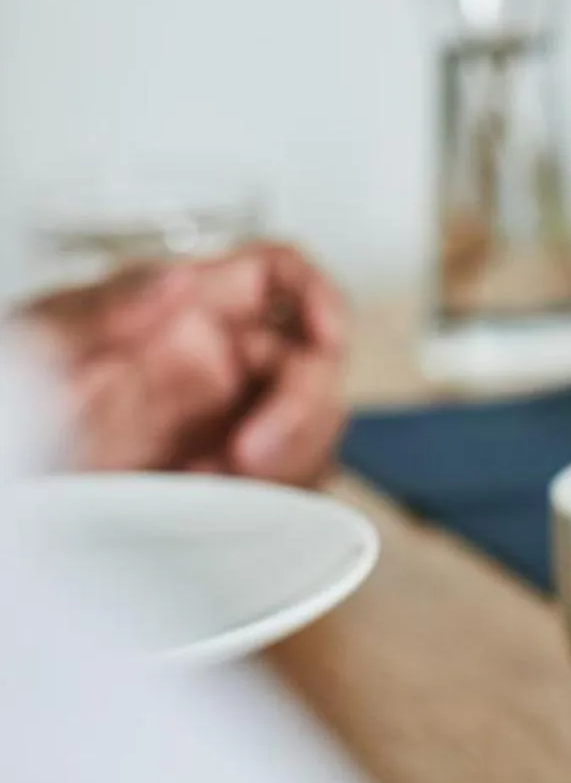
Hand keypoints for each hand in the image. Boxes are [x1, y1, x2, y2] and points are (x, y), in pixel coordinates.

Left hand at [19, 244, 348, 487]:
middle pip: (312, 367)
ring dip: (282, 467)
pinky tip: (203, 497)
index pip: (282, 279)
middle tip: (248, 455)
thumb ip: (109, 304)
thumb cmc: (7, 397)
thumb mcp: (39, 339)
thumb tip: (180, 279)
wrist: (6, 472)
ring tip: (206, 481)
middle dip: (300, 414)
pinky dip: (263, 503)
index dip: (320, 298)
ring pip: (312, 433)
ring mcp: (225, 422)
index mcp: (184, 309)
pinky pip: (287, 489)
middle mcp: (216, 362)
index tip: (327, 335)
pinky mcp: (226, 480)